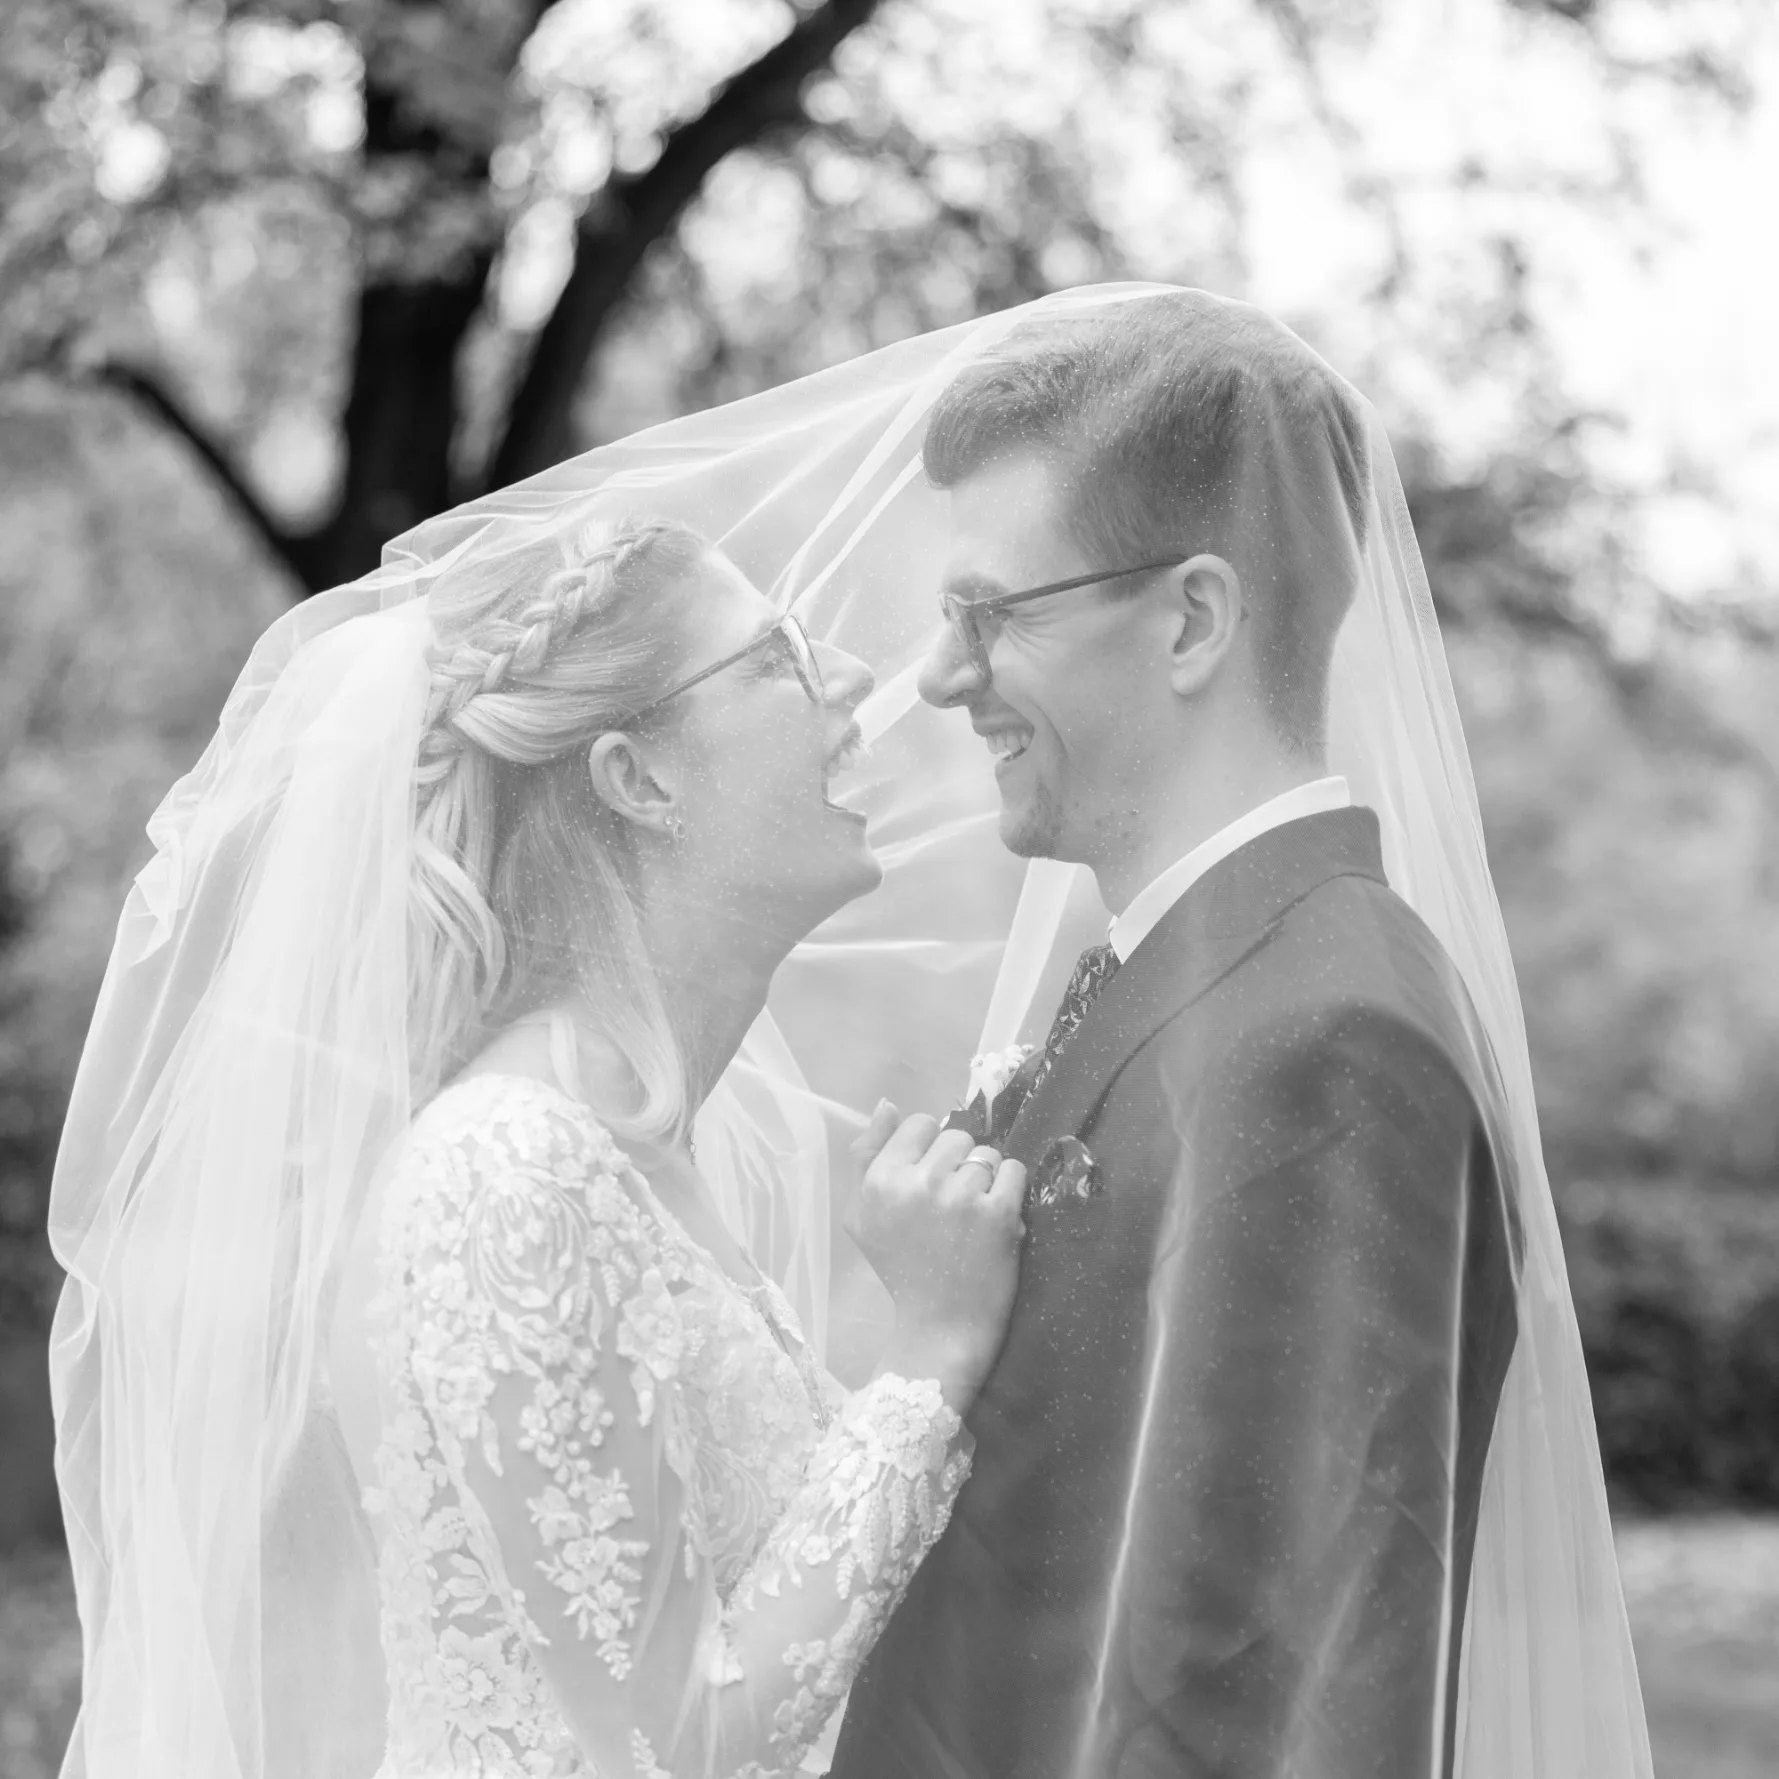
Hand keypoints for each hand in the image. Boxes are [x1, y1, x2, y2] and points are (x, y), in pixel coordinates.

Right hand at [846, 1101, 1025, 1412]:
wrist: (939, 1327)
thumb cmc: (900, 1269)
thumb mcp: (862, 1214)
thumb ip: (867, 1155)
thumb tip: (886, 1103)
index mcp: (881, 1180)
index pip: (920, 1124)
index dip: (930, 1149)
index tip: (931, 1180)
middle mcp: (918, 1182)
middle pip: (956, 1136)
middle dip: (959, 1164)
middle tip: (952, 1205)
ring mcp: (961, 1196)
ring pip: (986, 1154)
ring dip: (986, 1180)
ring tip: (973, 1217)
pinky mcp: (998, 1213)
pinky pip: (1014, 1170)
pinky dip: (1010, 1191)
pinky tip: (995, 1218)